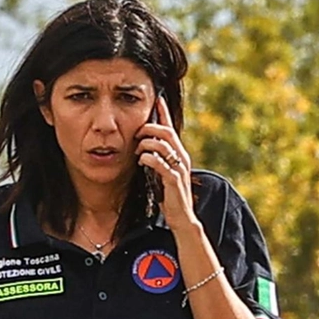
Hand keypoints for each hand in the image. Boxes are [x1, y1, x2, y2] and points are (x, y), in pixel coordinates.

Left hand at [136, 94, 196, 228]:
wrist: (182, 219)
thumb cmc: (170, 197)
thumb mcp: (162, 174)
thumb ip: (158, 160)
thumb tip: (144, 148)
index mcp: (179, 155)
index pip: (171, 129)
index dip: (164, 113)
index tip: (157, 100)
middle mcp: (182, 158)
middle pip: (167, 132)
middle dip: (150, 128)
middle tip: (137, 132)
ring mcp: (179, 168)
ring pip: (164, 145)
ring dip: (147, 143)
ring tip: (137, 150)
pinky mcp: (174, 180)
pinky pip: (161, 163)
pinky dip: (149, 158)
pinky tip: (142, 160)